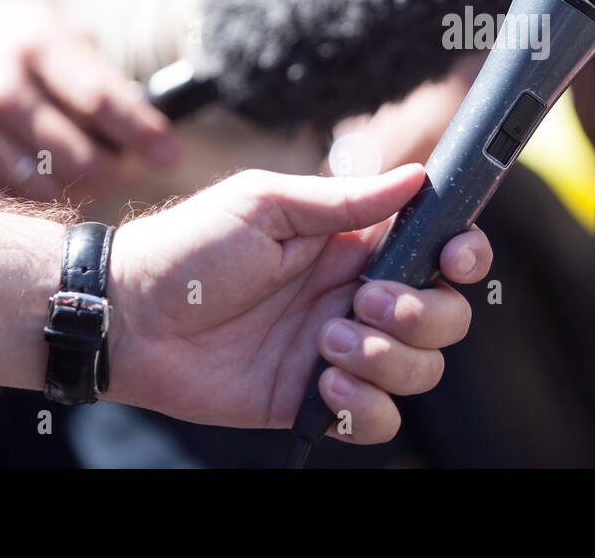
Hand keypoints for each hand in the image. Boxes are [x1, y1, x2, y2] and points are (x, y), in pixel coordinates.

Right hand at [0, 0, 177, 202]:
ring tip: (90, 176)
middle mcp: (0, 89)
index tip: (170, 154)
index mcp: (37, 46)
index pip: (102, 101)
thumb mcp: (55, 28)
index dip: (143, 134)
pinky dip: (36, 204)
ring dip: (81, 193)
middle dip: (118, 172)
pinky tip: (49, 187)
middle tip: (128, 167)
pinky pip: (5, 204)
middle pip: (80, 159)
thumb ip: (98, 72)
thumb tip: (146, 123)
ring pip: (47, 191)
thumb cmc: (7, 36)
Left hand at [105, 164, 491, 442]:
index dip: (464, 254)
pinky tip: (325, 383)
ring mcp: (342, 350)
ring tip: (324, 344)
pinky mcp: (316, 399)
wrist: (129, 318)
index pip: (439, 248)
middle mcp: (359, 296)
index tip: (454, 258)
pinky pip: (379, 419)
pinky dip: (366, 406)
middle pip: (447, 315)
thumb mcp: (266, 205)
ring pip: (422, 368)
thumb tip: (415, 176)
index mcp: (355, 244)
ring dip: (389, 357)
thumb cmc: (190, 248)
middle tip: (363, 303)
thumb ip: (345, 200)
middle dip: (423, 313)